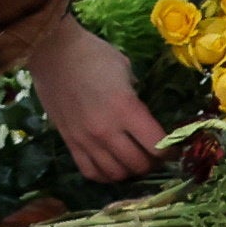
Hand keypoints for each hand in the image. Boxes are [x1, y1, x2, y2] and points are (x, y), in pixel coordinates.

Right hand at [35, 25, 170, 184]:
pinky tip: (111, 164)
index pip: (157, 146)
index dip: (170, 151)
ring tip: (133, 159)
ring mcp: (86, 140)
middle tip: (154, 153)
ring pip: (116, 174)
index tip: (173, 147)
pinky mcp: (69, 143)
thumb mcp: (126, 70)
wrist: (52, 52)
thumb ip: (136, 99)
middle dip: (153, 162)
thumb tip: (142, 117)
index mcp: (125, 109)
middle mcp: (107, 131)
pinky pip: (90, 172)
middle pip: (139, 164)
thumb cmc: (93, 54)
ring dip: (130, 170)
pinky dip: (105, 174)